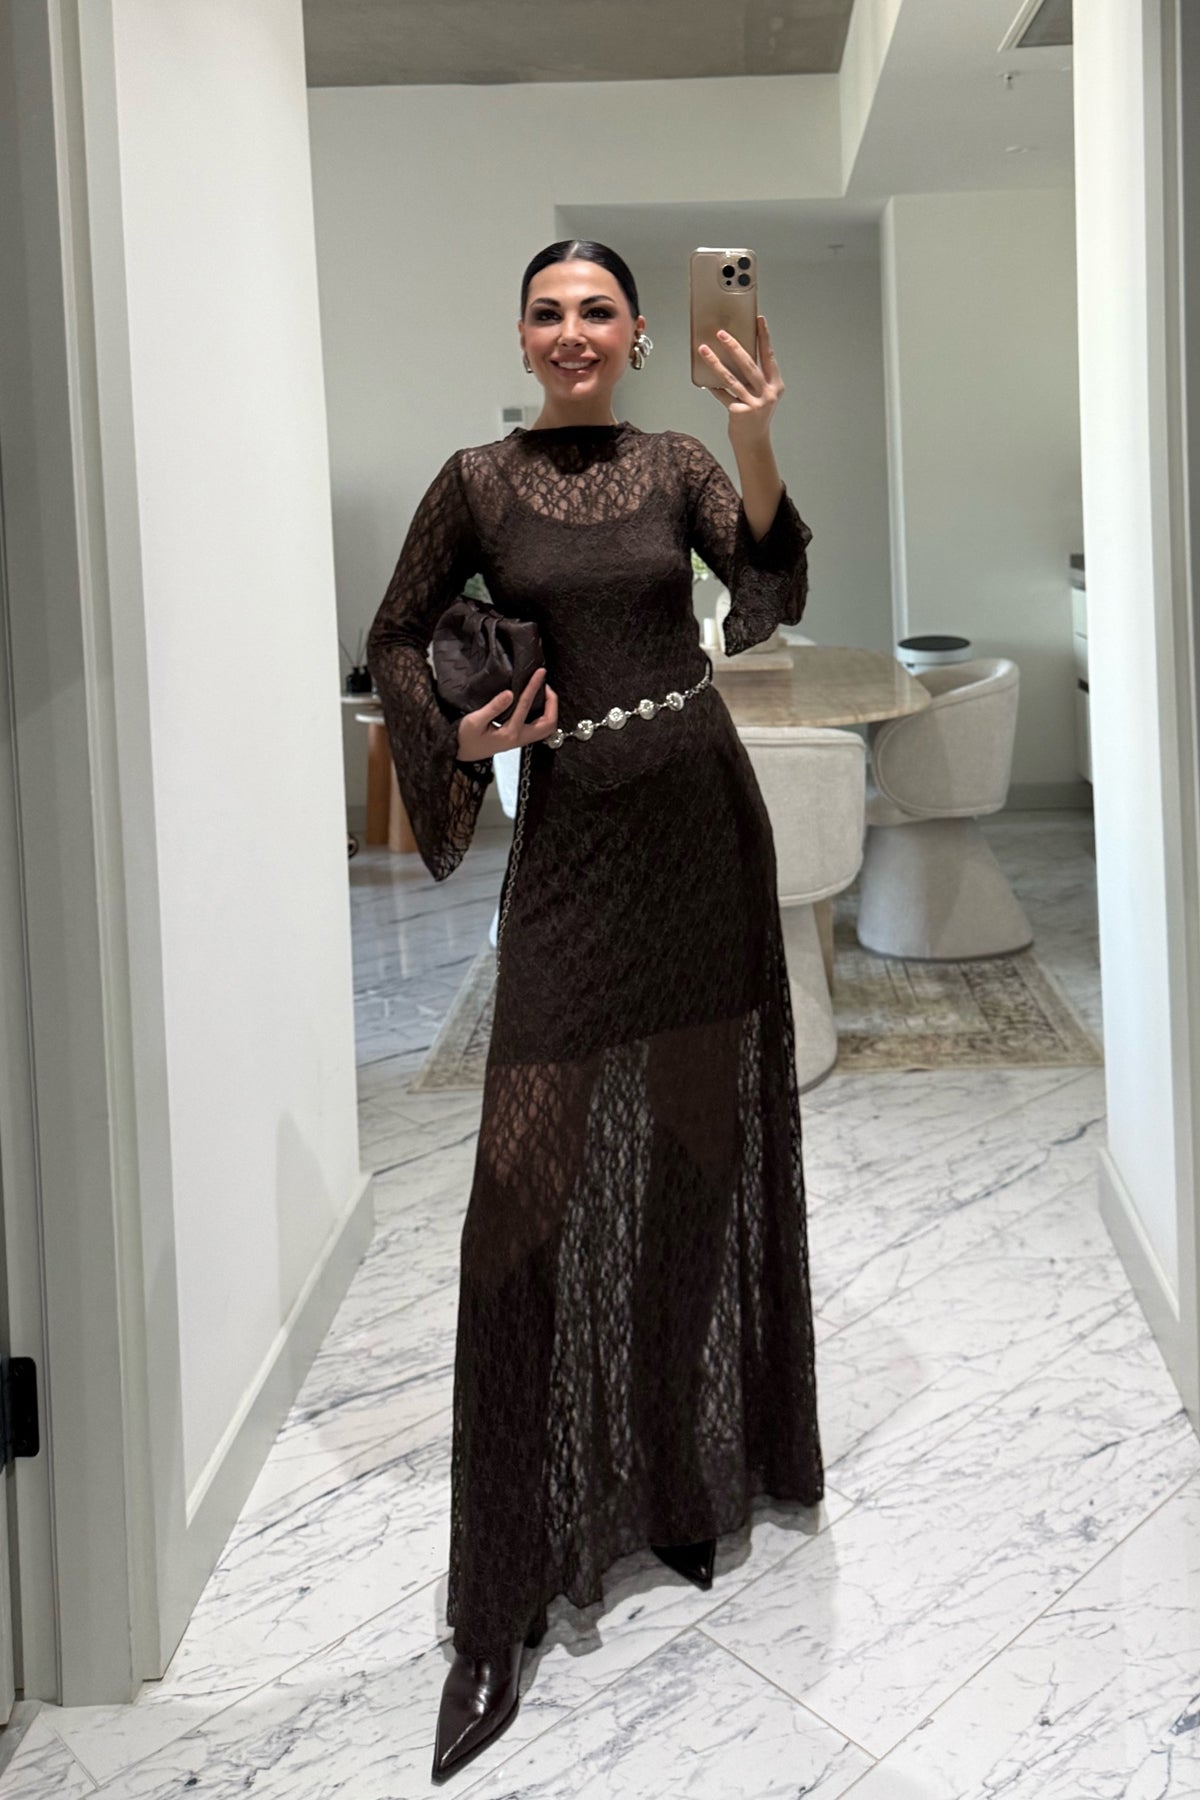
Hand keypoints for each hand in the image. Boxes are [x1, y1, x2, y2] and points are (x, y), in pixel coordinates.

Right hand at [456, 666, 558, 759]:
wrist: (461, 752)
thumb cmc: (465, 738)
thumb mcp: (475, 721)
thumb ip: (493, 707)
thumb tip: (509, 693)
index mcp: (509, 733)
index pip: (526, 705)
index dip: (534, 686)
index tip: (539, 673)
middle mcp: (519, 738)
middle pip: (548, 723)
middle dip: (552, 703)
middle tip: (546, 687)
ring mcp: (520, 740)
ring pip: (546, 728)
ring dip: (550, 711)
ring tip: (544, 694)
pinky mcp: (518, 739)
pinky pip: (539, 729)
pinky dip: (544, 716)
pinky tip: (538, 704)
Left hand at [697, 314, 782, 443]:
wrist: (754, 442)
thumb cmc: (756, 415)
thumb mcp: (763, 395)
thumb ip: (756, 377)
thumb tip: (737, 353)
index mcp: (776, 385)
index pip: (768, 356)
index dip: (764, 337)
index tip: (759, 319)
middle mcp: (767, 393)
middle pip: (748, 364)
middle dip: (734, 346)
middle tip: (721, 333)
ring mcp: (754, 403)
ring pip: (731, 378)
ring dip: (715, 362)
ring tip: (704, 349)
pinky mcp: (740, 412)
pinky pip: (723, 395)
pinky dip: (714, 388)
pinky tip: (706, 382)